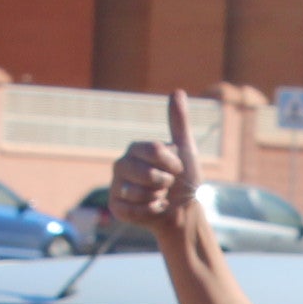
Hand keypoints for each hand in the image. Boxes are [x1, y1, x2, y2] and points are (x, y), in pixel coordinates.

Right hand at [107, 92, 208, 243]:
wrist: (183, 212)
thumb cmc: (185, 180)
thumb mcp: (186, 149)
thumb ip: (179, 122)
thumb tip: (177, 91)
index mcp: (136, 149)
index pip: (153, 149)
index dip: (172, 163)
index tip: (177, 168)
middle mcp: (121, 165)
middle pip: (145, 173)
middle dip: (164, 182)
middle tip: (167, 185)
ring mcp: (116, 186)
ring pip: (137, 192)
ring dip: (156, 198)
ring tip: (159, 197)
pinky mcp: (116, 208)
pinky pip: (132, 210)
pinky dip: (149, 212)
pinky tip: (152, 210)